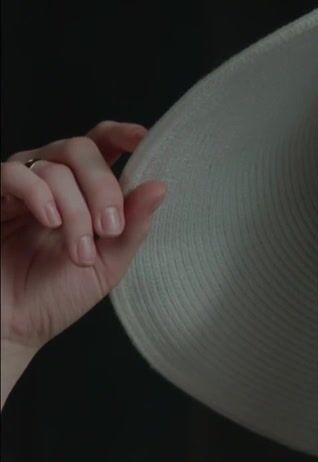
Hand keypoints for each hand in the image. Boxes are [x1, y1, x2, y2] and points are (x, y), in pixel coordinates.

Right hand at [0, 120, 167, 360]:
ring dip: (75, 210)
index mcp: (85, 191)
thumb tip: (159, 186)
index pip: (103, 144)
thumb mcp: (109, 263)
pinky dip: (38, 194)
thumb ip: (133, 226)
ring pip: (54, 167)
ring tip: (79, 251)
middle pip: (82, 148)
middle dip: (103, 187)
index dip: (123, 134)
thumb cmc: (55, 296)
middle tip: (109, 229)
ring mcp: (20, 188)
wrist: (12, 327)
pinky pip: (13, 174)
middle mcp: (52, 181)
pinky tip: (50, 222)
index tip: (144, 140)